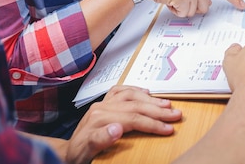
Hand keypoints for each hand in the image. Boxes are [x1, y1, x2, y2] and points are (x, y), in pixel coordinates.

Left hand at [65, 86, 181, 163]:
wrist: (68, 153)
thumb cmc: (80, 154)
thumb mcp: (88, 152)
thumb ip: (101, 139)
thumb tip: (117, 128)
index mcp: (99, 119)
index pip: (133, 119)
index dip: (153, 124)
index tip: (168, 129)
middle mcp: (101, 107)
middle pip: (135, 105)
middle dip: (158, 111)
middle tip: (175, 115)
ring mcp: (102, 103)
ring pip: (131, 95)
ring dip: (151, 100)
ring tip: (167, 105)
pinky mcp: (103, 103)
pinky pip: (121, 90)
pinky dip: (135, 90)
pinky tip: (146, 93)